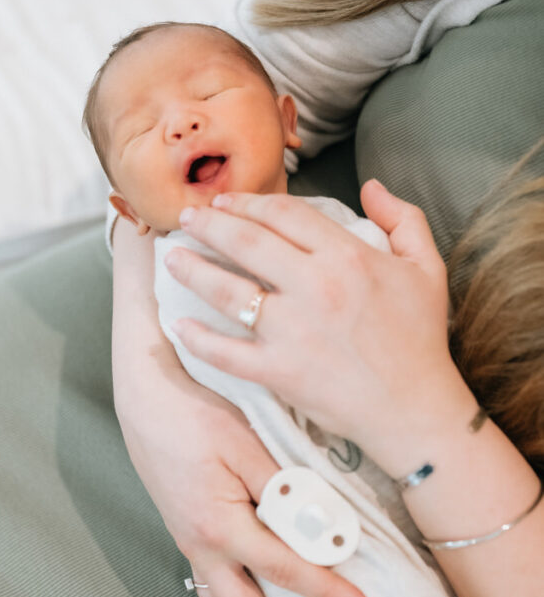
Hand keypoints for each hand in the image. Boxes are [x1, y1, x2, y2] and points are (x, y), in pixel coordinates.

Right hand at [116, 365, 375, 596]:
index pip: (285, 571)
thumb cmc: (193, 415)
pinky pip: (213, 581)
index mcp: (219, 524)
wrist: (145, 398)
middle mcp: (200, 543)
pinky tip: (256, 594)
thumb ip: (284, 489)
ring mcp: (189, 539)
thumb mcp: (246, 444)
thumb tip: (319, 525)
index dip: (328, 594)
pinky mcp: (185, 528)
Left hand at [165, 181, 475, 477]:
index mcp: (347, 257)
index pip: (284, 215)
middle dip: (209, 225)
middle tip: (186, 218)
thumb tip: (371, 185)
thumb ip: (403, 218)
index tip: (225, 201)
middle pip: (247, 243)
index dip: (249, 202)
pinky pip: (226, 352)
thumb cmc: (420, 339)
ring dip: (193, 270)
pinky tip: (178, 324)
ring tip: (171, 258)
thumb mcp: (426, 268)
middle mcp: (315, 287)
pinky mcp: (278, 371)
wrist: (416, 411)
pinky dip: (198, 339)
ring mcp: (292, 331)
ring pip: (228, 290)